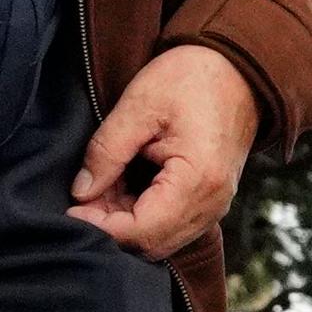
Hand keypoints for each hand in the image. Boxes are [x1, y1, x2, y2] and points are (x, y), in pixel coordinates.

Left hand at [69, 42, 257, 259]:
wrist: (240, 67)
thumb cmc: (193, 78)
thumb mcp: (140, 105)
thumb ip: (106, 152)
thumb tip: (81, 191)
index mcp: (198, 180)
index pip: (141, 230)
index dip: (99, 225)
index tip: (71, 207)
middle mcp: (212, 203)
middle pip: (151, 244)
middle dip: (111, 226)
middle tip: (84, 196)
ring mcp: (215, 205)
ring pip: (161, 239)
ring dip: (126, 222)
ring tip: (103, 187)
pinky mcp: (211, 200)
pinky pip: (173, 226)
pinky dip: (143, 216)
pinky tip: (124, 188)